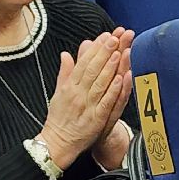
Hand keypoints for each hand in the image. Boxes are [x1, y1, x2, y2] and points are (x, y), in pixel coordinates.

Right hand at [40, 29, 130, 168]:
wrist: (57, 143)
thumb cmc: (59, 118)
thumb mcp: (58, 92)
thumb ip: (65, 72)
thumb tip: (66, 53)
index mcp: (69, 86)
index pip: (83, 63)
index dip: (95, 48)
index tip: (106, 35)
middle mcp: (78, 94)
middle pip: (93, 69)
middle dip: (105, 52)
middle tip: (116, 37)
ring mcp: (88, 106)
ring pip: (101, 83)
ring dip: (111, 66)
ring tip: (120, 51)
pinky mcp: (96, 119)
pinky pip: (106, 102)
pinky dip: (113, 89)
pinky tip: (121, 77)